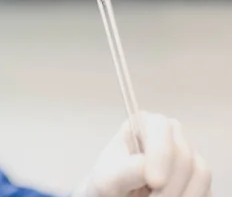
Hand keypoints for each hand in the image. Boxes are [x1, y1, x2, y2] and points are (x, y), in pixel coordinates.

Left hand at [74, 112, 210, 196]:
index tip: (154, 182)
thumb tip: (144, 165)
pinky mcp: (198, 177)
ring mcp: (187, 155)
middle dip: (169, 185)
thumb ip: (124, 170)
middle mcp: (169, 135)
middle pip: (183, 154)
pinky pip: (206, 188)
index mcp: (143, 124)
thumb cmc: (110, 181)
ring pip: (200, 173)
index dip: (161, 154)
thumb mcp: (108, 177)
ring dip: (181, 194)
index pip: (160, 127)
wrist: (118, 195)